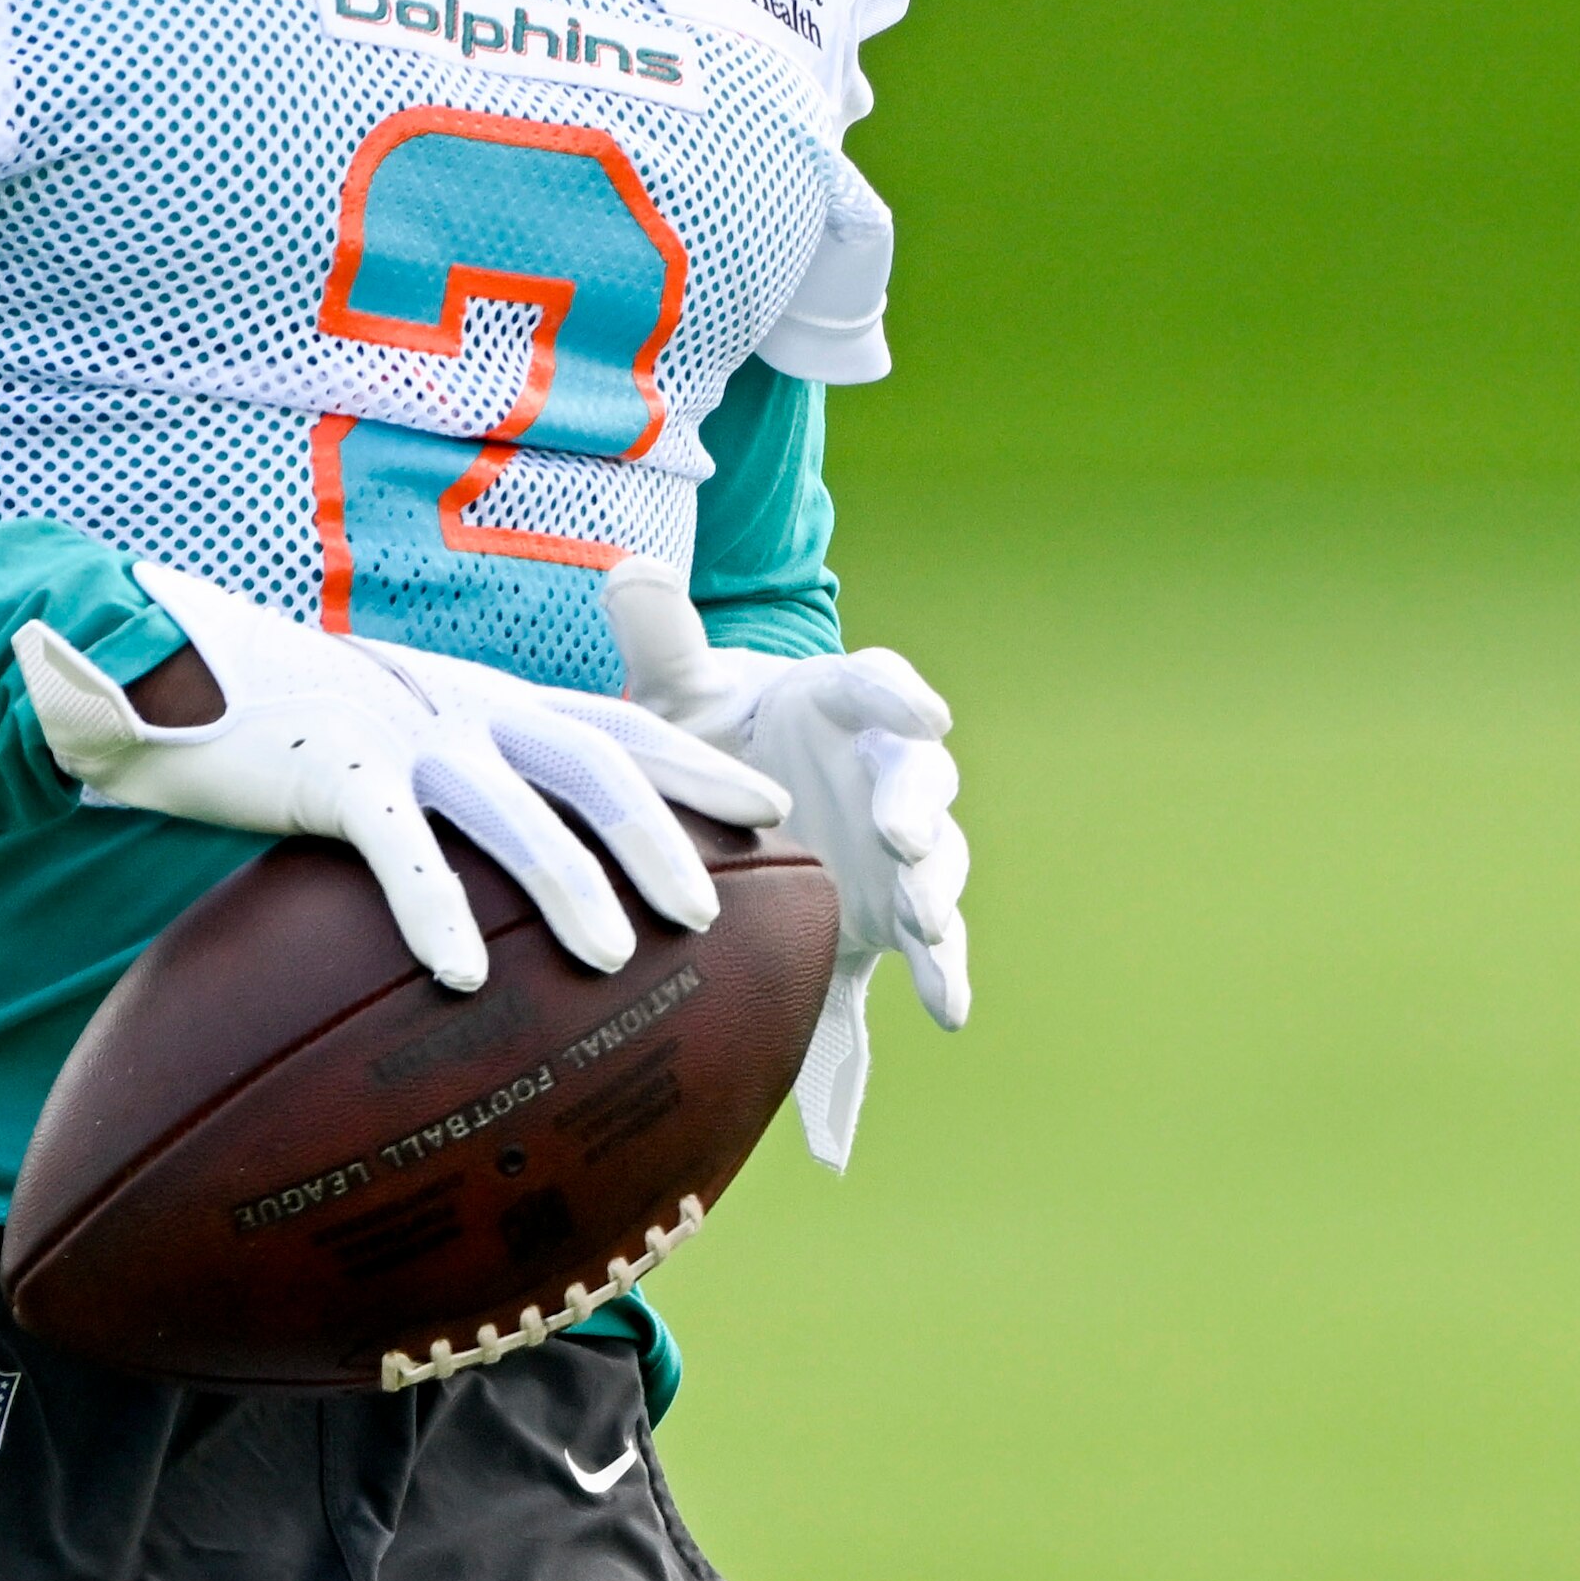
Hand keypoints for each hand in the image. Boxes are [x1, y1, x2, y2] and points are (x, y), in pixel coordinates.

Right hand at [17, 565, 787, 993]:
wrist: (170, 665)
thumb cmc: (288, 725)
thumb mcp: (391, 740)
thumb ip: (451, 794)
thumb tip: (506, 894)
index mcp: (485, 698)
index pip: (615, 724)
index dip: (697, 765)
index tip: (771, 811)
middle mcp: (461, 706)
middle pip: (593, 765)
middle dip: (664, 836)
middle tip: (711, 918)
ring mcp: (400, 733)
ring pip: (512, 810)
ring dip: (572, 883)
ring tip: (615, 958)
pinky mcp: (331, 771)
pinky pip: (397, 846)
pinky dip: (434, 907)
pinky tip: (460, 973)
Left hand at [604, 560, 970, 1167]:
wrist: (716, 806)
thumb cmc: (707, 729)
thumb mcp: (678, 688)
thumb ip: (662, 636)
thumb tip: (629, 569)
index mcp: (840, 703)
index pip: (879, 688)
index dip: (902, 699)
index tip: (923, 715)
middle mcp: (884, 772)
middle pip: (921, 785)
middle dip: (918, 811)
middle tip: (901, 839)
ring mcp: (895, 848)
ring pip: (935, 866)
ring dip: (935, 894)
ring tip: (924, 929)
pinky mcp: (890, 912)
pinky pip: (926, 947)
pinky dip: (942, 976)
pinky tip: (950, 1011)